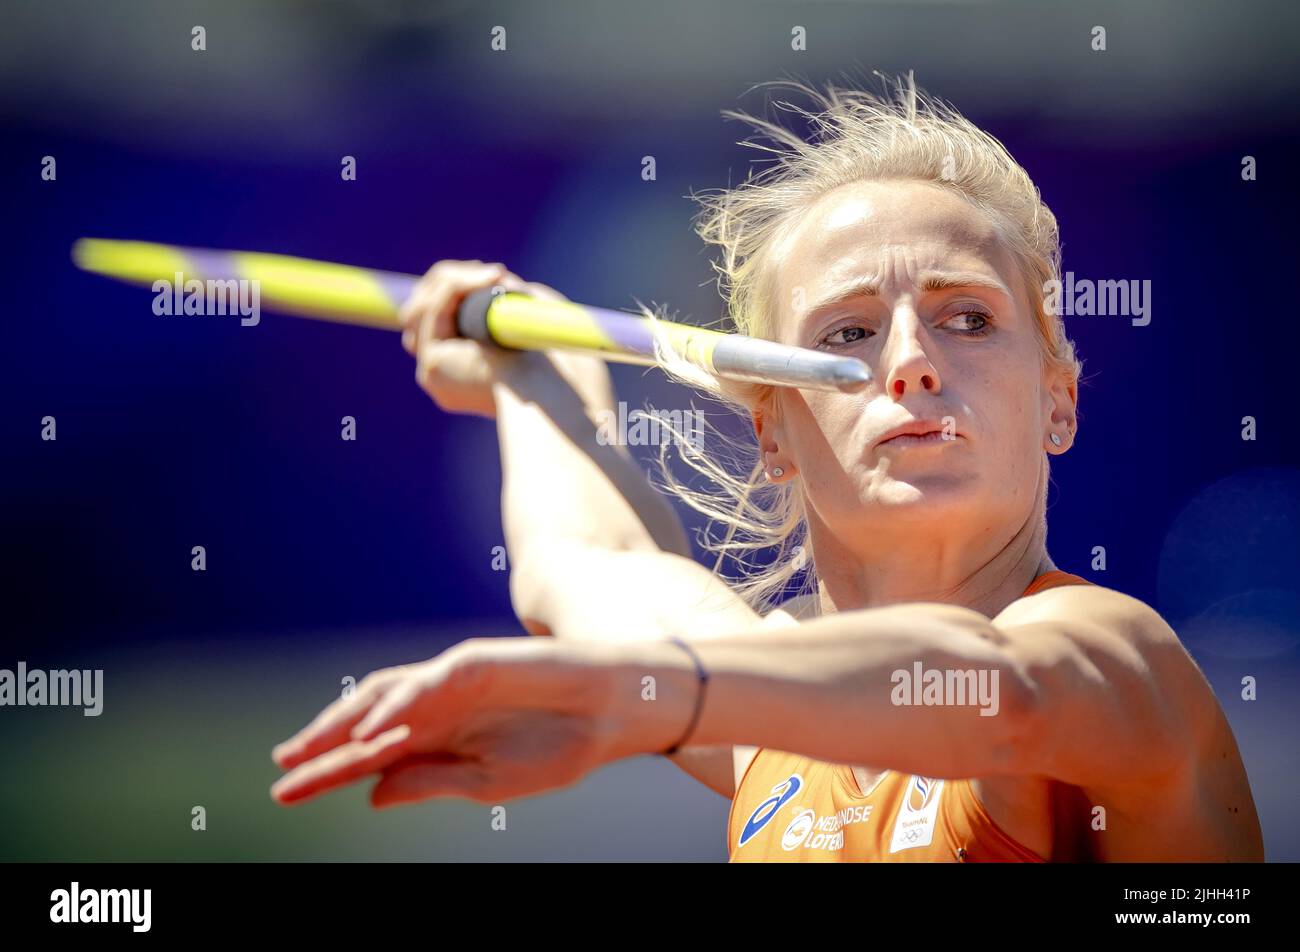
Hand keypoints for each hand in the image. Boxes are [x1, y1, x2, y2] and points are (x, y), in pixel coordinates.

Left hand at [269, 638, 686, 807]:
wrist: (610, 714)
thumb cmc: (560, 747)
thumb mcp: (490, 784)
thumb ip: (431, 783)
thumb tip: (371, 795)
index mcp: (438, 739)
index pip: (370, 757)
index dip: (327, 773)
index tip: (283, 794)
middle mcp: (435, 708)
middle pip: (364, 723)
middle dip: (321, 745)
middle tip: (281, 768)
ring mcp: (450, 683)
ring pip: (383, 696)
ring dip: (343, 720)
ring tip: (306, 749)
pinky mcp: (472, 664)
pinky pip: (425, 685)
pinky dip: (396, 707)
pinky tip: (371, 732)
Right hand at [398, 260, 611, 417]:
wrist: (559, 391)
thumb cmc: (558, 364)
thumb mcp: (531, 322)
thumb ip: (505, 300)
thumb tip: (494, 276)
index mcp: (465, 371)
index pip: (437, 321)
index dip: (453, 291)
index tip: (489, 275)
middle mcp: (444, 376)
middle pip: (419, 312)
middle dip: (450, 281)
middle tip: (495, 273)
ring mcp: (433, 372)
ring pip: (421, 307)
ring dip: (456, 280)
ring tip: (496, 276)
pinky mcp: (433, 365)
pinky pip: (433, 310)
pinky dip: (457, 286)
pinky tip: (491, 279)